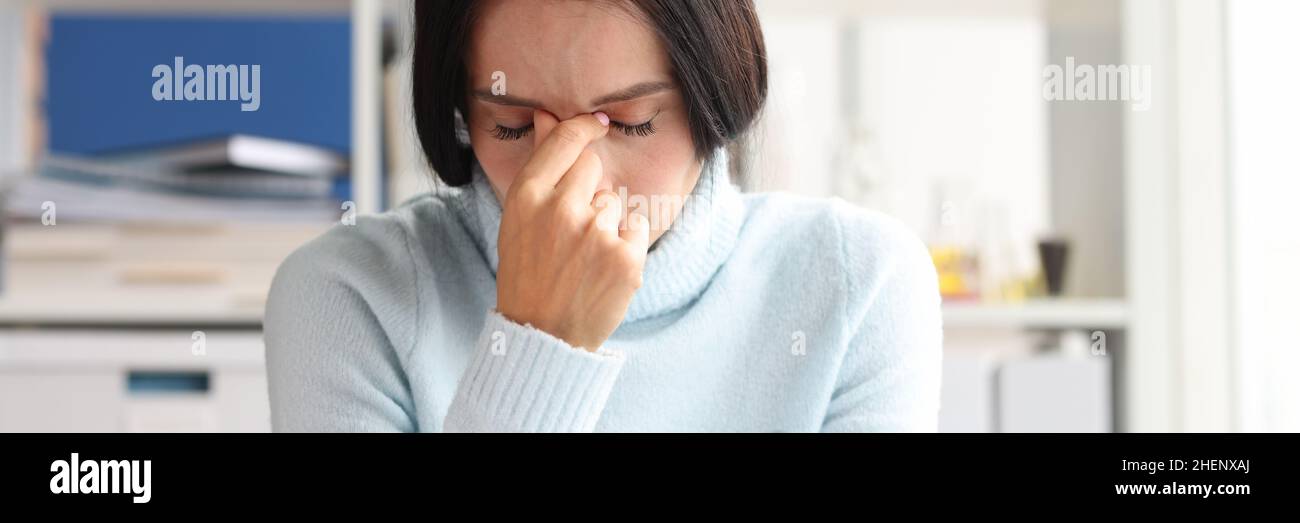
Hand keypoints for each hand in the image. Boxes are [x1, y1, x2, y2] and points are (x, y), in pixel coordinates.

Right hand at [494, 109, 650, 350]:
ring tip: (584, 257)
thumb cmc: (528, 273)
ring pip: (614, 201)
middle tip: (573, 227)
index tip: (598, 124)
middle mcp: (561, 209)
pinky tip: (603, 268)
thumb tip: (547, 114)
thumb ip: (539, 165)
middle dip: (589, 188)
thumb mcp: (519, 218)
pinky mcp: (626, 256)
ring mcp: (596, 233)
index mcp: (527, 197)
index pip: (567, 140)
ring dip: (606, 222)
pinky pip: (635, 226)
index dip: (586, 127)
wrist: (542, 334)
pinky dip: (626, 245)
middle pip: (593, 167)